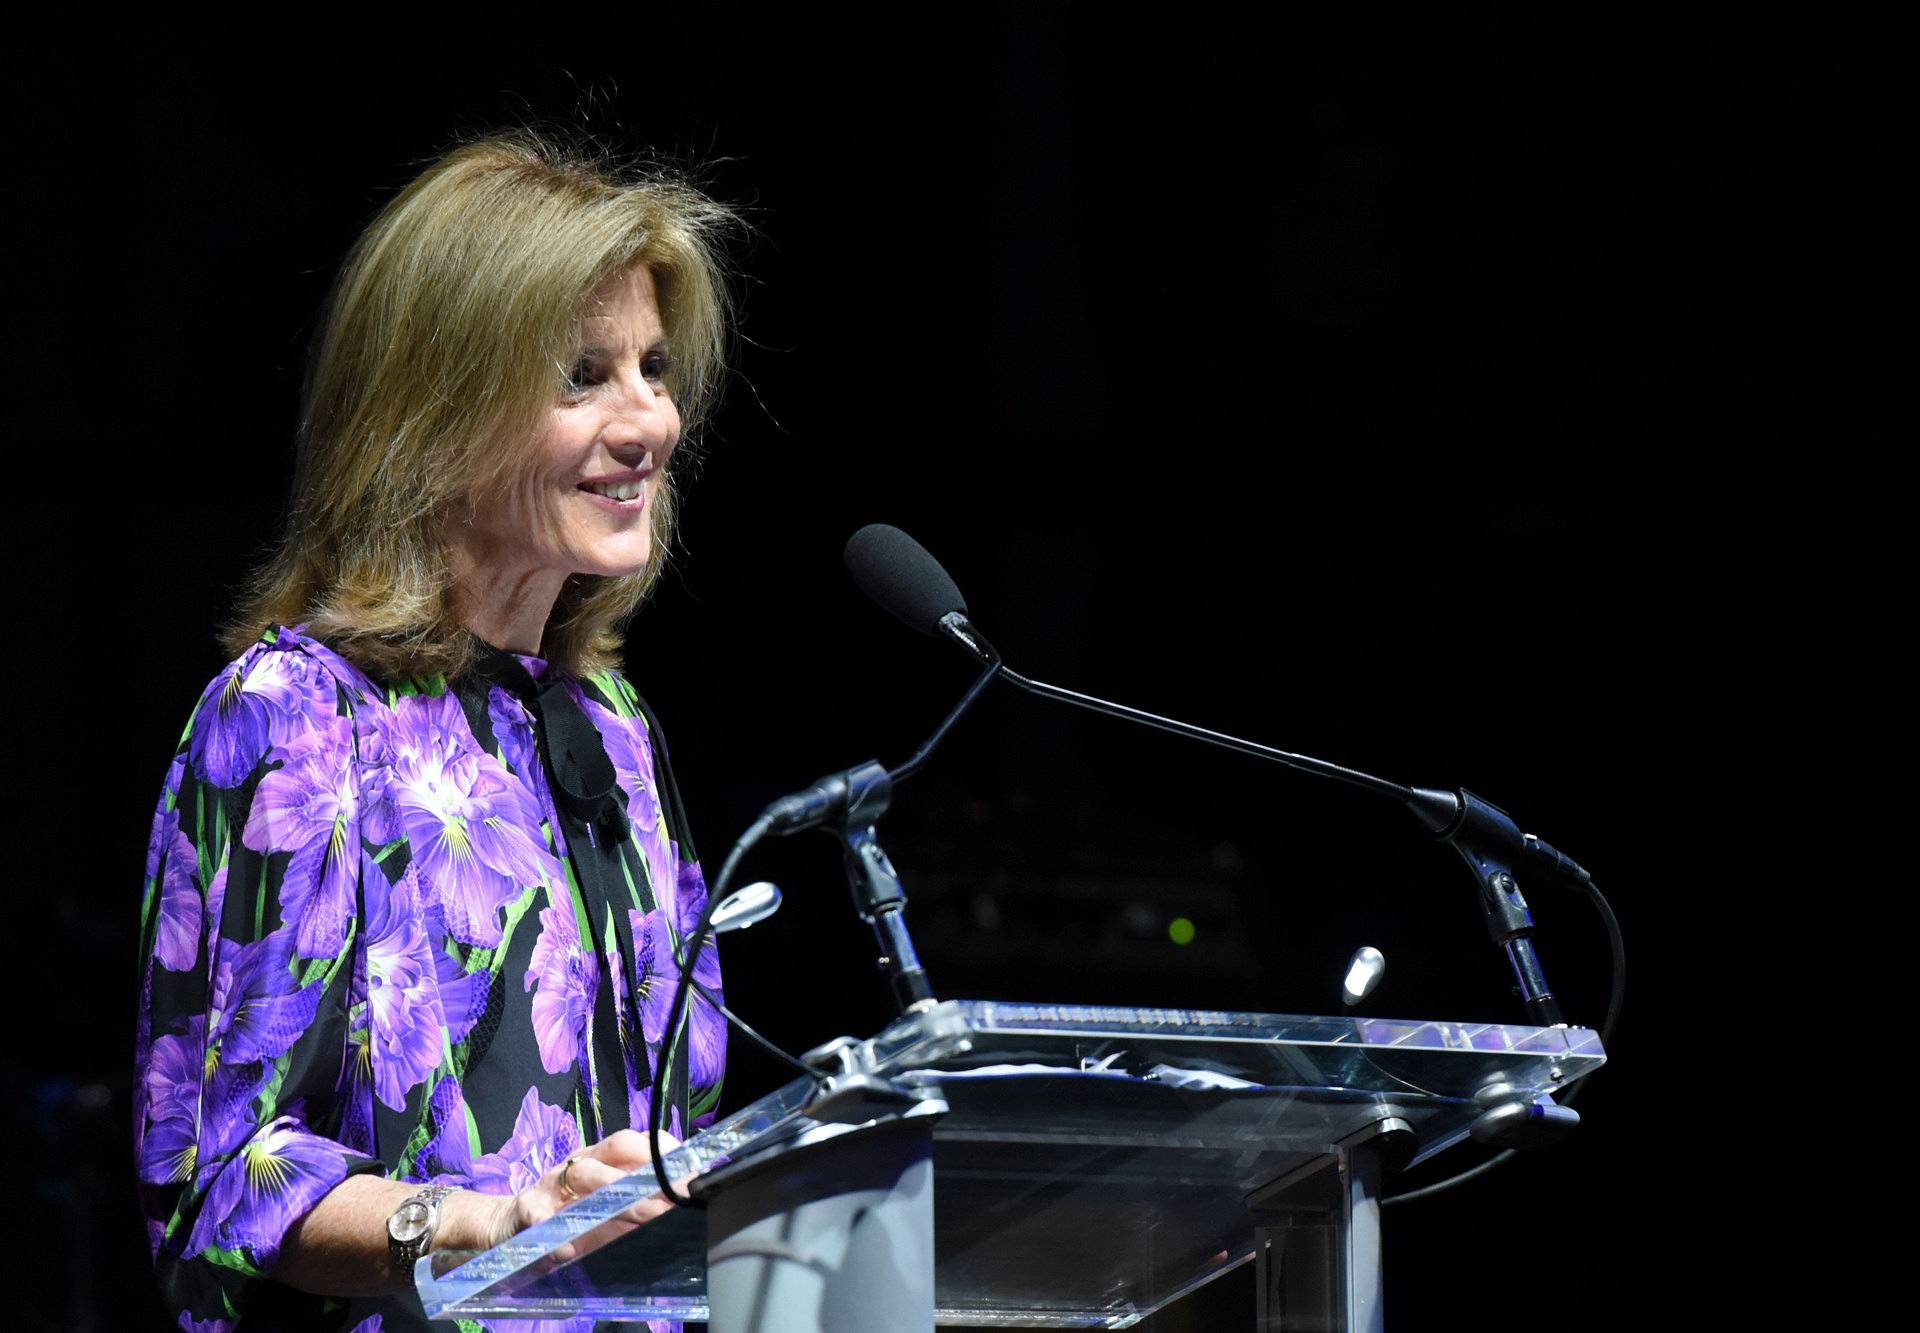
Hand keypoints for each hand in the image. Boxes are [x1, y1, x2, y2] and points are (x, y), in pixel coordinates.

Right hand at [481, 1127, 680, 1250]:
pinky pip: (538, 1213)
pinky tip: (567, 1249)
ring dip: (614, 1192)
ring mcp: (552, 1182)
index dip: (665, 1154)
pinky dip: (552, 1228)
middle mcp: (580, 1162)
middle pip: (616, 1149)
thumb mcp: (603, 1211)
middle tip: (675, 1202)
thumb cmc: (567, 1216)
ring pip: (582, 1173)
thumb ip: (635, 1208)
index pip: (636, 1141)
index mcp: (601, 1159)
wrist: (510, 1224)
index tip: (692, 1176)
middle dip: (649, 1173)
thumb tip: (681, 1208)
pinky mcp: (526, 1208)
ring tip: (644, 1214)